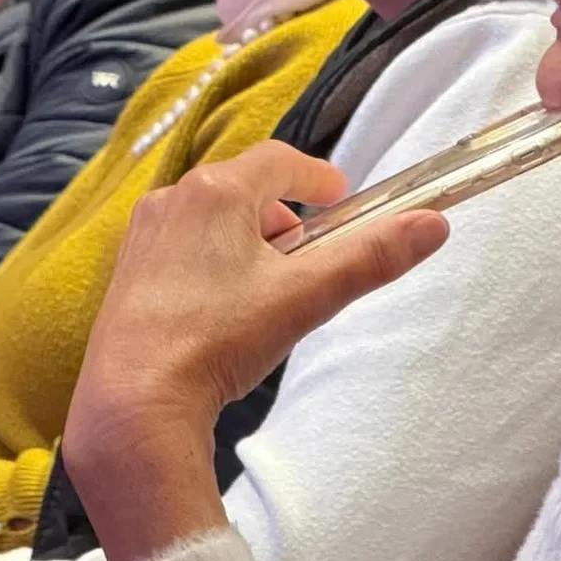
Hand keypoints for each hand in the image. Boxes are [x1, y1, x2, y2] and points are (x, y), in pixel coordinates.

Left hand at [64, 142, 447, 560]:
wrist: (134, 400)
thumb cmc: (219, 339)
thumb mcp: (306, 296)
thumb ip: (370, 257)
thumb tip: (433, 223)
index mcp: (216, 190)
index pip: (279, 160)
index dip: (316, 176)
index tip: (340, 196)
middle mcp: (172, 198)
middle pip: (241, 186)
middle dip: (282, 211)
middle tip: (309, 250)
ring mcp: (143, 234)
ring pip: (209, 216)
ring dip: (246, 235)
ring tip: (270, 282)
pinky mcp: (126, 270)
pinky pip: (180, 243)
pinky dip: (212, 256)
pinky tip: (223, 305)